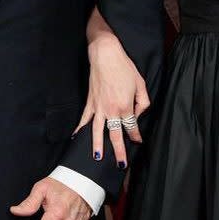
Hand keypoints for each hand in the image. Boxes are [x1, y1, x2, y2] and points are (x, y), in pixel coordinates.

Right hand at [82, 8, 149, 165]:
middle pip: (115, 135)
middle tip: (122, 164)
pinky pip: (84, 119)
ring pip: (97, 131)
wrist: (105, 55)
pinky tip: (76, 137)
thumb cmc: (125, 67)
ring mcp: (98, 107)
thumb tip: (139, 114)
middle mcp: (111, 110)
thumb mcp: (141, 83)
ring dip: (97, 146)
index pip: (132, 127)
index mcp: (126, 106)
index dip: (135, 136)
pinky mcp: (90, 102)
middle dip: (119, 151)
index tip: (138, 141)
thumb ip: (143, 102)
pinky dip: (79, 129)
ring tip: (98, 158)